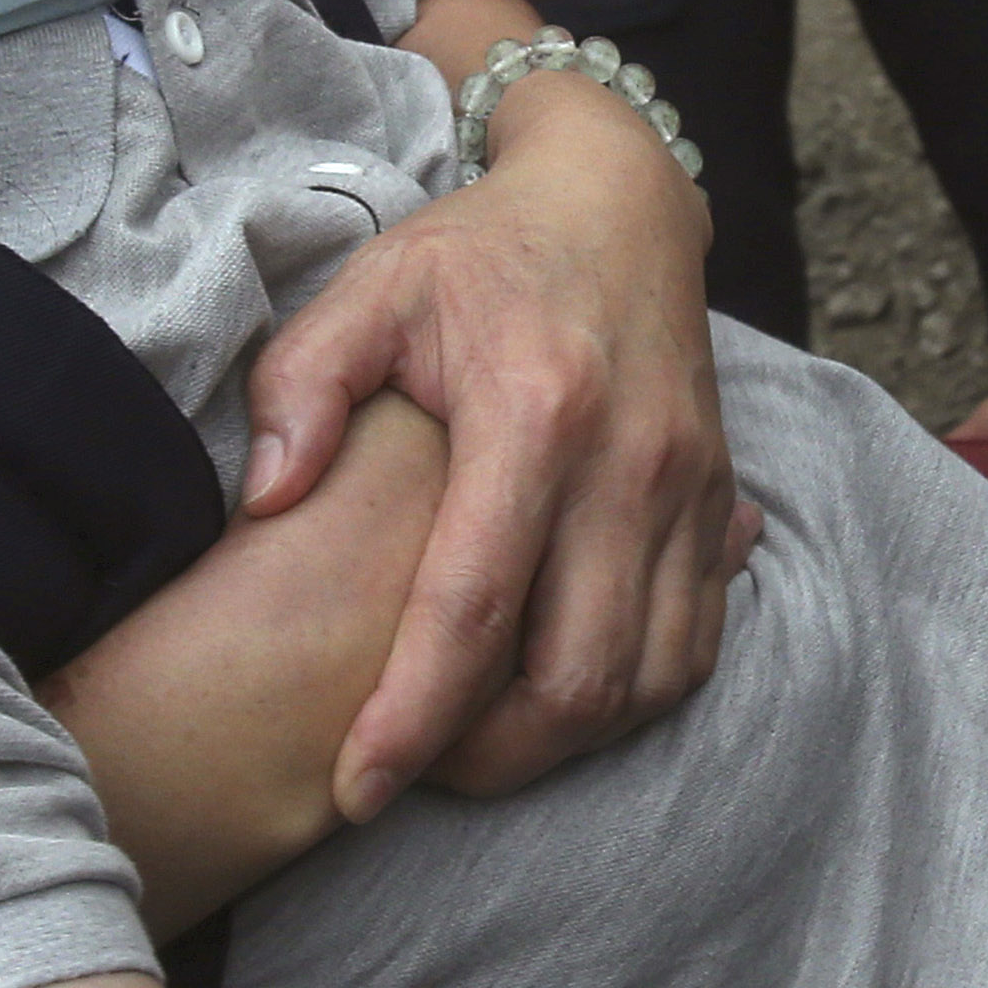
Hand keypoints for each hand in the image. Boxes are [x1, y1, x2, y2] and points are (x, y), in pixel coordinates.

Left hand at [246, 76, 751, 814]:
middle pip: (573, 678)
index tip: (354, 789)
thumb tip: (267, 502)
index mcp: (533, 410)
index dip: (411, 719)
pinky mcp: (720, 505)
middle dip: (487, 761)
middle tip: (410, 774)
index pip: (471, 606)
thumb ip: (301, 388)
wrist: (617, 199)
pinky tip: (556, 704)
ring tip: (475, 750)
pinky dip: (627, 704)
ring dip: (560, 745)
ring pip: (645, 682)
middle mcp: (629, 462)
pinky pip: (693, 650)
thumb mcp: (368, 288)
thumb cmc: (476, 253)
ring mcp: (689, 490)